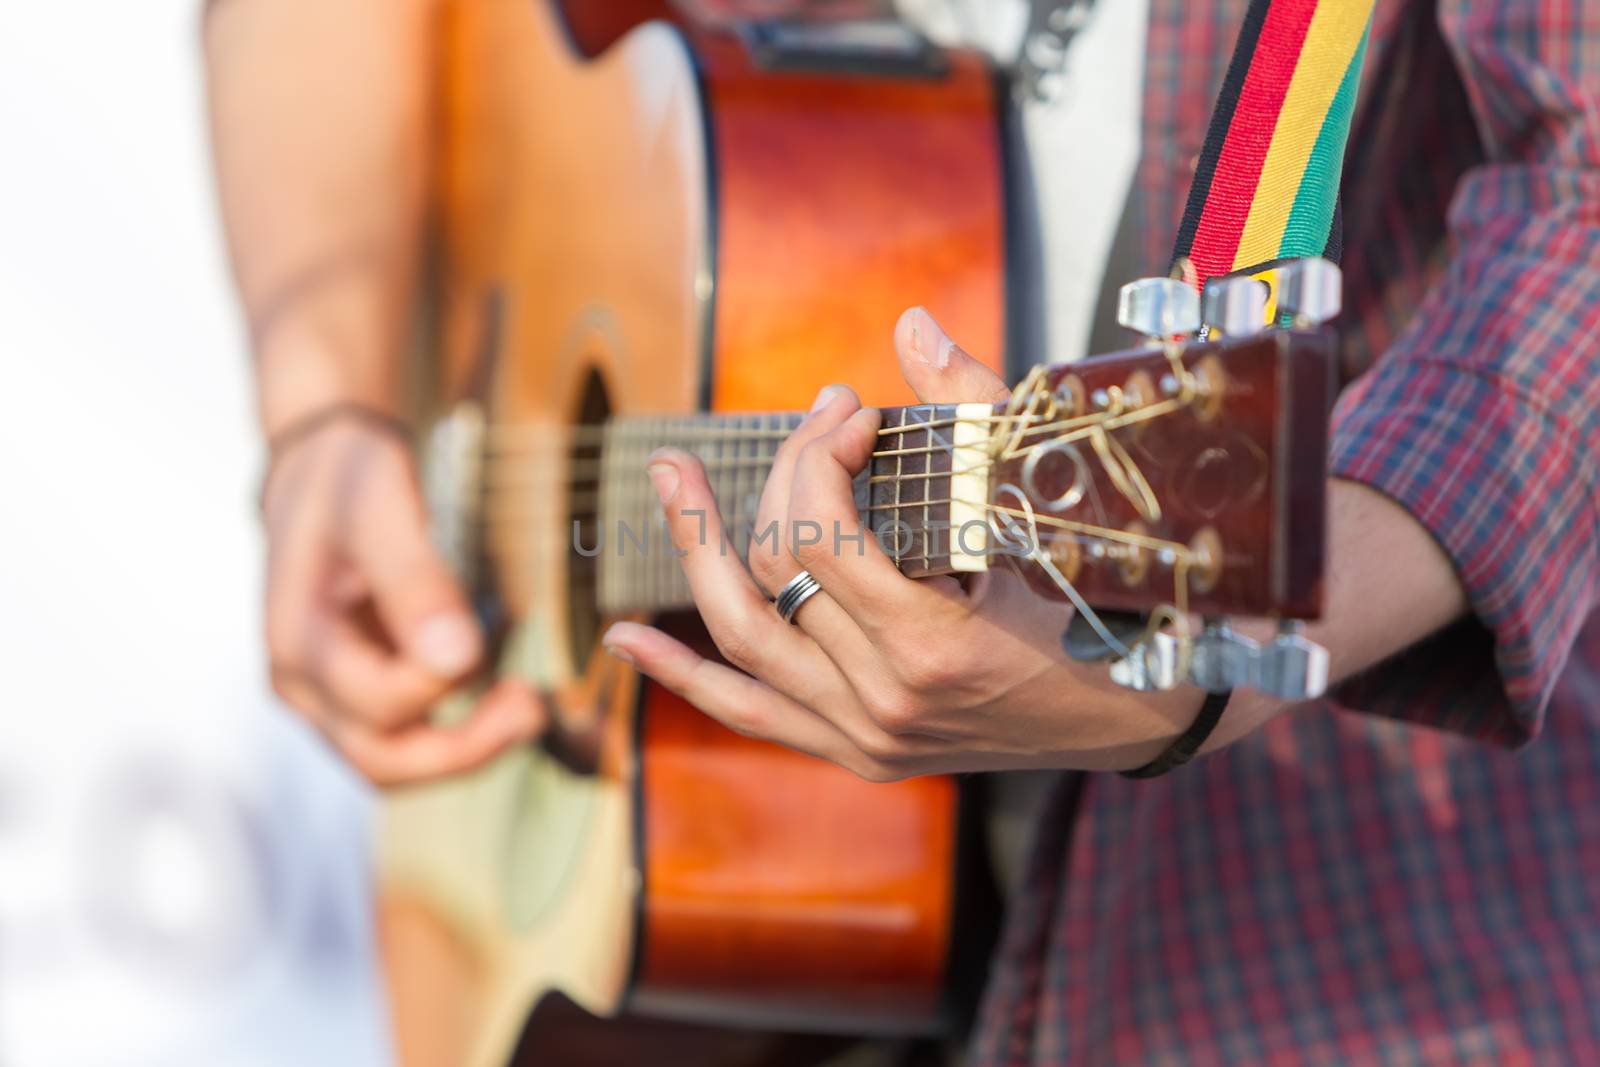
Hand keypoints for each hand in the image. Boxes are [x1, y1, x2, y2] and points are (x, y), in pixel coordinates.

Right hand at [261, 414, 543, 784]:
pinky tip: (500, 694)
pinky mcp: (359, 695)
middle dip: (465, 749)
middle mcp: (303, 684)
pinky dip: (459, 731)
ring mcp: (328, 696)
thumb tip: (457, 657)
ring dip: (467, 749)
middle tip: (533, 706)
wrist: (323, 473)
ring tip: (526, 705)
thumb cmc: (348, 480)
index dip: (442, 681)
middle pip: (381, 761)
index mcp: (297, 640)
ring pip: (396, 763)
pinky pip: (408, 740)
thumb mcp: (379, 506)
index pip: (377, 701)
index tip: (489, 632)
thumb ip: (413, 579)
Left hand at [602, 308, 1226, 779]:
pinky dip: (685, 675)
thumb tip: (909, 324)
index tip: (852, 411)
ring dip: (697, 554)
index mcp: (932, 642)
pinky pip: (751, 714)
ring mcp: (864, 735)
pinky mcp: (858, 752)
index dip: (816, 455)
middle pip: (776, 571)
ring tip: (669, 480)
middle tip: (808, 422)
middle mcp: (884, 701)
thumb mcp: (1046, 504)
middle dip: (779, 479)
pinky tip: (622, 641)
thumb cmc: (1107, 600)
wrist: (1144, 711)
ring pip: (744, 638)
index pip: (819, 531)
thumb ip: (976, 408)